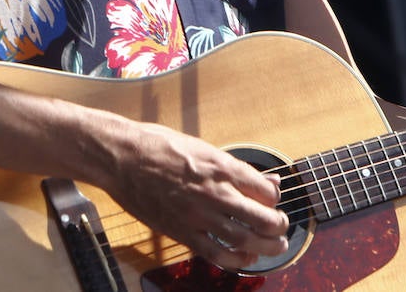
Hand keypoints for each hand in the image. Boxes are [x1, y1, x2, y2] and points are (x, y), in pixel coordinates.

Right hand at [105, 121, 288, 269]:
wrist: (122, 157)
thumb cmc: (160, 145)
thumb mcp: (203, 147)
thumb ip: (235, 167)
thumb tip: (265, 179)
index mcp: (221, 166)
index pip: (264, 189)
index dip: (274, 198)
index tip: (273, 200)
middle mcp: (214, 191)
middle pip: (260, 217)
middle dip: (278, 226)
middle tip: (283, 228)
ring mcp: (197, 214)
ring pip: (242, 238)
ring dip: (265, 246)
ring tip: (276, 247)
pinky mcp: (180, 231)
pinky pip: (214, 252)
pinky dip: (235, 260)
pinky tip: (245, 259)